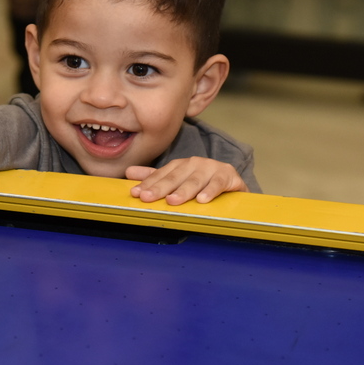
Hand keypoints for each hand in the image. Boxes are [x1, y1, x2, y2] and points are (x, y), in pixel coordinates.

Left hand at [126, 157, 246, 204]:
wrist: (234, 185)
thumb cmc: (203, 183)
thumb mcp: (179, 180)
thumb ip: (155, 177)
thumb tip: (128, 172)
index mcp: (181, 164)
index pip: (162, 175)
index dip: (148, 184)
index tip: (136, 194)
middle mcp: (195, 163)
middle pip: (175, 177)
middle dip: (160, 188)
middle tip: (148, 197)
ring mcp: (212, 168)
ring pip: (195, 180)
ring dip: (184, 191)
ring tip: (173, 201)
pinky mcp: (229, 176)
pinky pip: (219, 184)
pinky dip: (211, 191)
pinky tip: (202, 200)